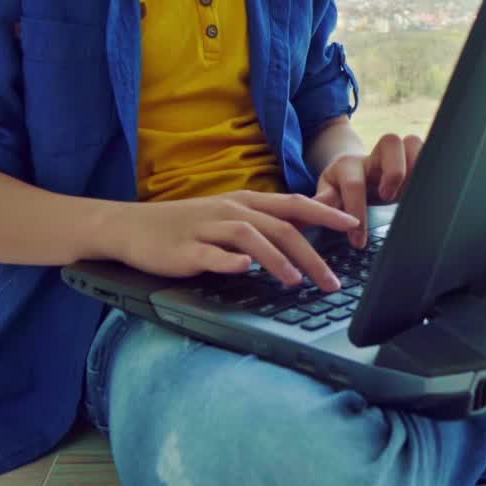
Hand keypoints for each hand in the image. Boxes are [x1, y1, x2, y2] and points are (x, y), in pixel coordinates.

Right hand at [107, 190, 359, 291]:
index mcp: (245, 203)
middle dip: (312, 253)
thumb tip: (300, 243)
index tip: (353, 225)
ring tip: (297, 282)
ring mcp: (207, 228)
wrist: (132, 227)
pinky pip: (211, 254)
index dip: (325, 213)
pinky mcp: (185, 249)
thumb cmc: (185, 226)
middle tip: (332, 280)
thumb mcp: (227, 219)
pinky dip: (229, 261)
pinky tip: (245, 271)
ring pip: (251, 238)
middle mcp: (231, 211)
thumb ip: (260, 227)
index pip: (294, 205)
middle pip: (280, 226)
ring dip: (277, 259)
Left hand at [313, 132, 423, 247]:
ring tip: (413, 192)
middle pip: (390, 142)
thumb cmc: (338, 189)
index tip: (358, 240)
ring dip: (415, 165)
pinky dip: (428, 166)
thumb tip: (304, 219)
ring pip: (410, 142)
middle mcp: (373, 156)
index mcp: (348, 166)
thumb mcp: (326, 195)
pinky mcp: (409, 161)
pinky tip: (424, 190)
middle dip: (395, 170)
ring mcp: (394, 156)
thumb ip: (321, 204)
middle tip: (389, 197)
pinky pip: (424, 150)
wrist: (350, 173)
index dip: (357, 212)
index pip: (355, 183)